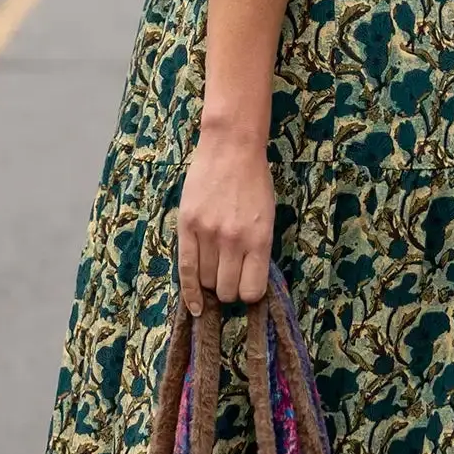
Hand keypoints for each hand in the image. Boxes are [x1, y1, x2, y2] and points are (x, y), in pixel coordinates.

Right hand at [176, 127, 273, 309]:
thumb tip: (246, 282)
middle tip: (229, 277)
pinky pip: (185, 269)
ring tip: (214, 269)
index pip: (252, 290)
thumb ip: (258, 249)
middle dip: (228, 290)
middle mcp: (234, 241)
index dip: (249, 294)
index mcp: (260, 239)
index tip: (246, 288)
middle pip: (227, 289)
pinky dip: (190, 292)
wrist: (231, 147)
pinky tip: (195, 306)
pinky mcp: (187, 226)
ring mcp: (208, 234)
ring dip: (210, 283)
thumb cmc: (254, 180)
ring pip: (206, 281)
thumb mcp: (268, 217)